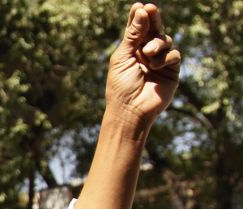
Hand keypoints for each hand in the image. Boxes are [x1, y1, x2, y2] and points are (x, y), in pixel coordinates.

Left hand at [106, 3, 180, 125]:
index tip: (139, 6)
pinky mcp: (171, 70)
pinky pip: (174, 54)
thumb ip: (133, 35)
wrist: (131, 110)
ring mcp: (160, 60)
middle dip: (153, 19)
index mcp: (130, 50)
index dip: (138, 17)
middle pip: (153, 29)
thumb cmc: (121, 86)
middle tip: (150, 9)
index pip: (136, 29)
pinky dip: (166, 57)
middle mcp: (146, 52)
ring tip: (147, 53)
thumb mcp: (123, 58)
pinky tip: (156, 66)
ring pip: (165, 40)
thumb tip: (141, 10)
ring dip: (157, 43)